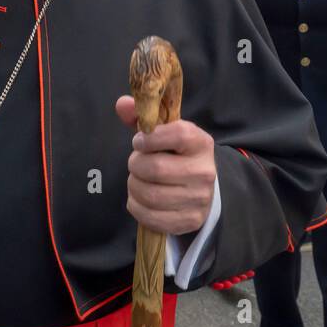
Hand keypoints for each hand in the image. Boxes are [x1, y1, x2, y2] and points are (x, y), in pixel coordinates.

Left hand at [114, 95, 215, 235]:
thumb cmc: (177, 155)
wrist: (202, 188)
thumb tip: (122, 104)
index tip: (139, 141)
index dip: (150, 137)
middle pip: (156, 168)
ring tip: (137, 179)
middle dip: (135, 164)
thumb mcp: (165, 133)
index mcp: (201, 143)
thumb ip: (143, 117)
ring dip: (134, 186)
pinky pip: (150, 216)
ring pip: (150, 194)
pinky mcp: (189, 221)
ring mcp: (198, 199)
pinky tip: (139, 198)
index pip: (177, 135)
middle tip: (135, 162)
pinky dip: (136, 206)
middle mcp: (204, 172)